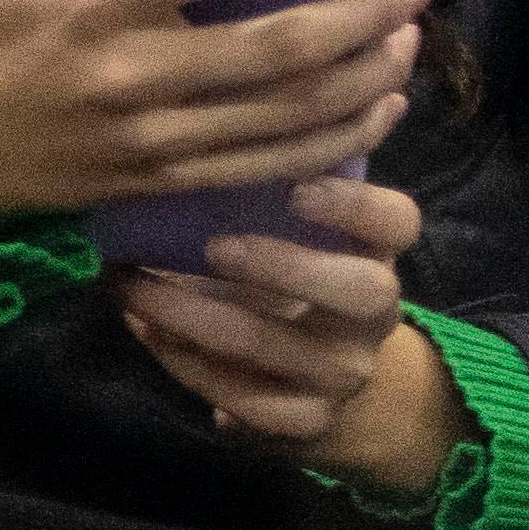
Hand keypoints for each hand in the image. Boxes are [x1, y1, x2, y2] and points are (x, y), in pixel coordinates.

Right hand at [0, 0, 427, 243]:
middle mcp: (137, 75)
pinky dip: (338, 138)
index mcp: (99, 8)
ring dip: (364, 77)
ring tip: (407, 39)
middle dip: (361, 16)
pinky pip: (273, 165)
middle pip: (276, 50)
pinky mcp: (173, 181)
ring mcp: (160, 136)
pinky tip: (377, 106)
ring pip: (289, 113)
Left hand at [113, 179, 462, 498]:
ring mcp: (343, 374)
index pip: (397, 222)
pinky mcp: (305, 421)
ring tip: (131, 284)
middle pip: (362, 291)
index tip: (297, 189)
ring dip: (189, 315)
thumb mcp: (300, 235)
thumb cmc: (294, 280)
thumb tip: (245, 108)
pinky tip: (143, 328)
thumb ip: (279, 181)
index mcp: (377, 254)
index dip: (354, 205)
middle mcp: (374, 316)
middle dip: (284, 266)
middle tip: (213, 247)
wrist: (323, 388)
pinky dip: (184, 363)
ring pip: (272, 347)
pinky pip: (243, 399)